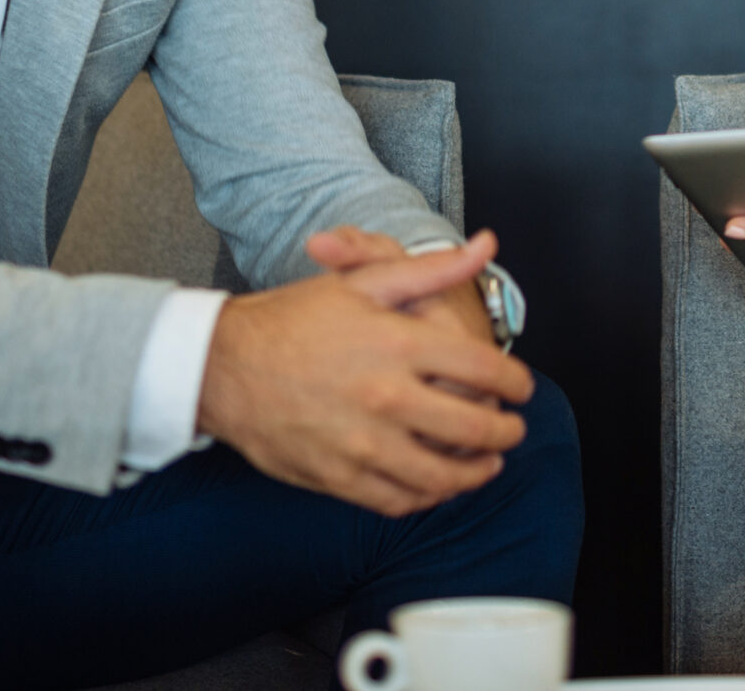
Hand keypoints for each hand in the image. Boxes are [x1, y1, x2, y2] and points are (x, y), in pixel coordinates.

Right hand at [198, 231, 532, 516]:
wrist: (222, 366)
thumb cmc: (294, 320)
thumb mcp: (364, 282)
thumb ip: (432, 269)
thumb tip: (485, 246)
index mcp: (398, 344)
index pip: (484, 369)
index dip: (516, 381)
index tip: (522, 387)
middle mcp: (385, 396)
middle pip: (474, 427)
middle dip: (506, 432)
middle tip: (513, 429)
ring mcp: (362, 443)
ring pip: (442, 474)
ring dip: (476, 472)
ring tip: (488, 463)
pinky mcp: (338, 477)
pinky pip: (399, 499)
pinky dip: (428, 497)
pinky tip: (439, 484)